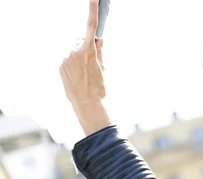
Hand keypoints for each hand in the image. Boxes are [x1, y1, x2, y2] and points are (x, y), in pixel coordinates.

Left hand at [59, 0, 110, 135]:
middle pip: (82, 40)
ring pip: (74, 49)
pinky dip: (73, 63)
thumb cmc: (99, 89)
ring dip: (80, 55)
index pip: (91, 26)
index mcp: (88, 50)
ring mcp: (64, 58)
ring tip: (86, 73)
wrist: (86, 105)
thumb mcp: (104, 69)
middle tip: (94, 62)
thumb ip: (100, 51)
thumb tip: (99, 39)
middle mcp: (73, 51)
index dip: (93, 10)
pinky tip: (79, 76)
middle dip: (88, 46)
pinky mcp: (59, 65)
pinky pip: (67, 58)